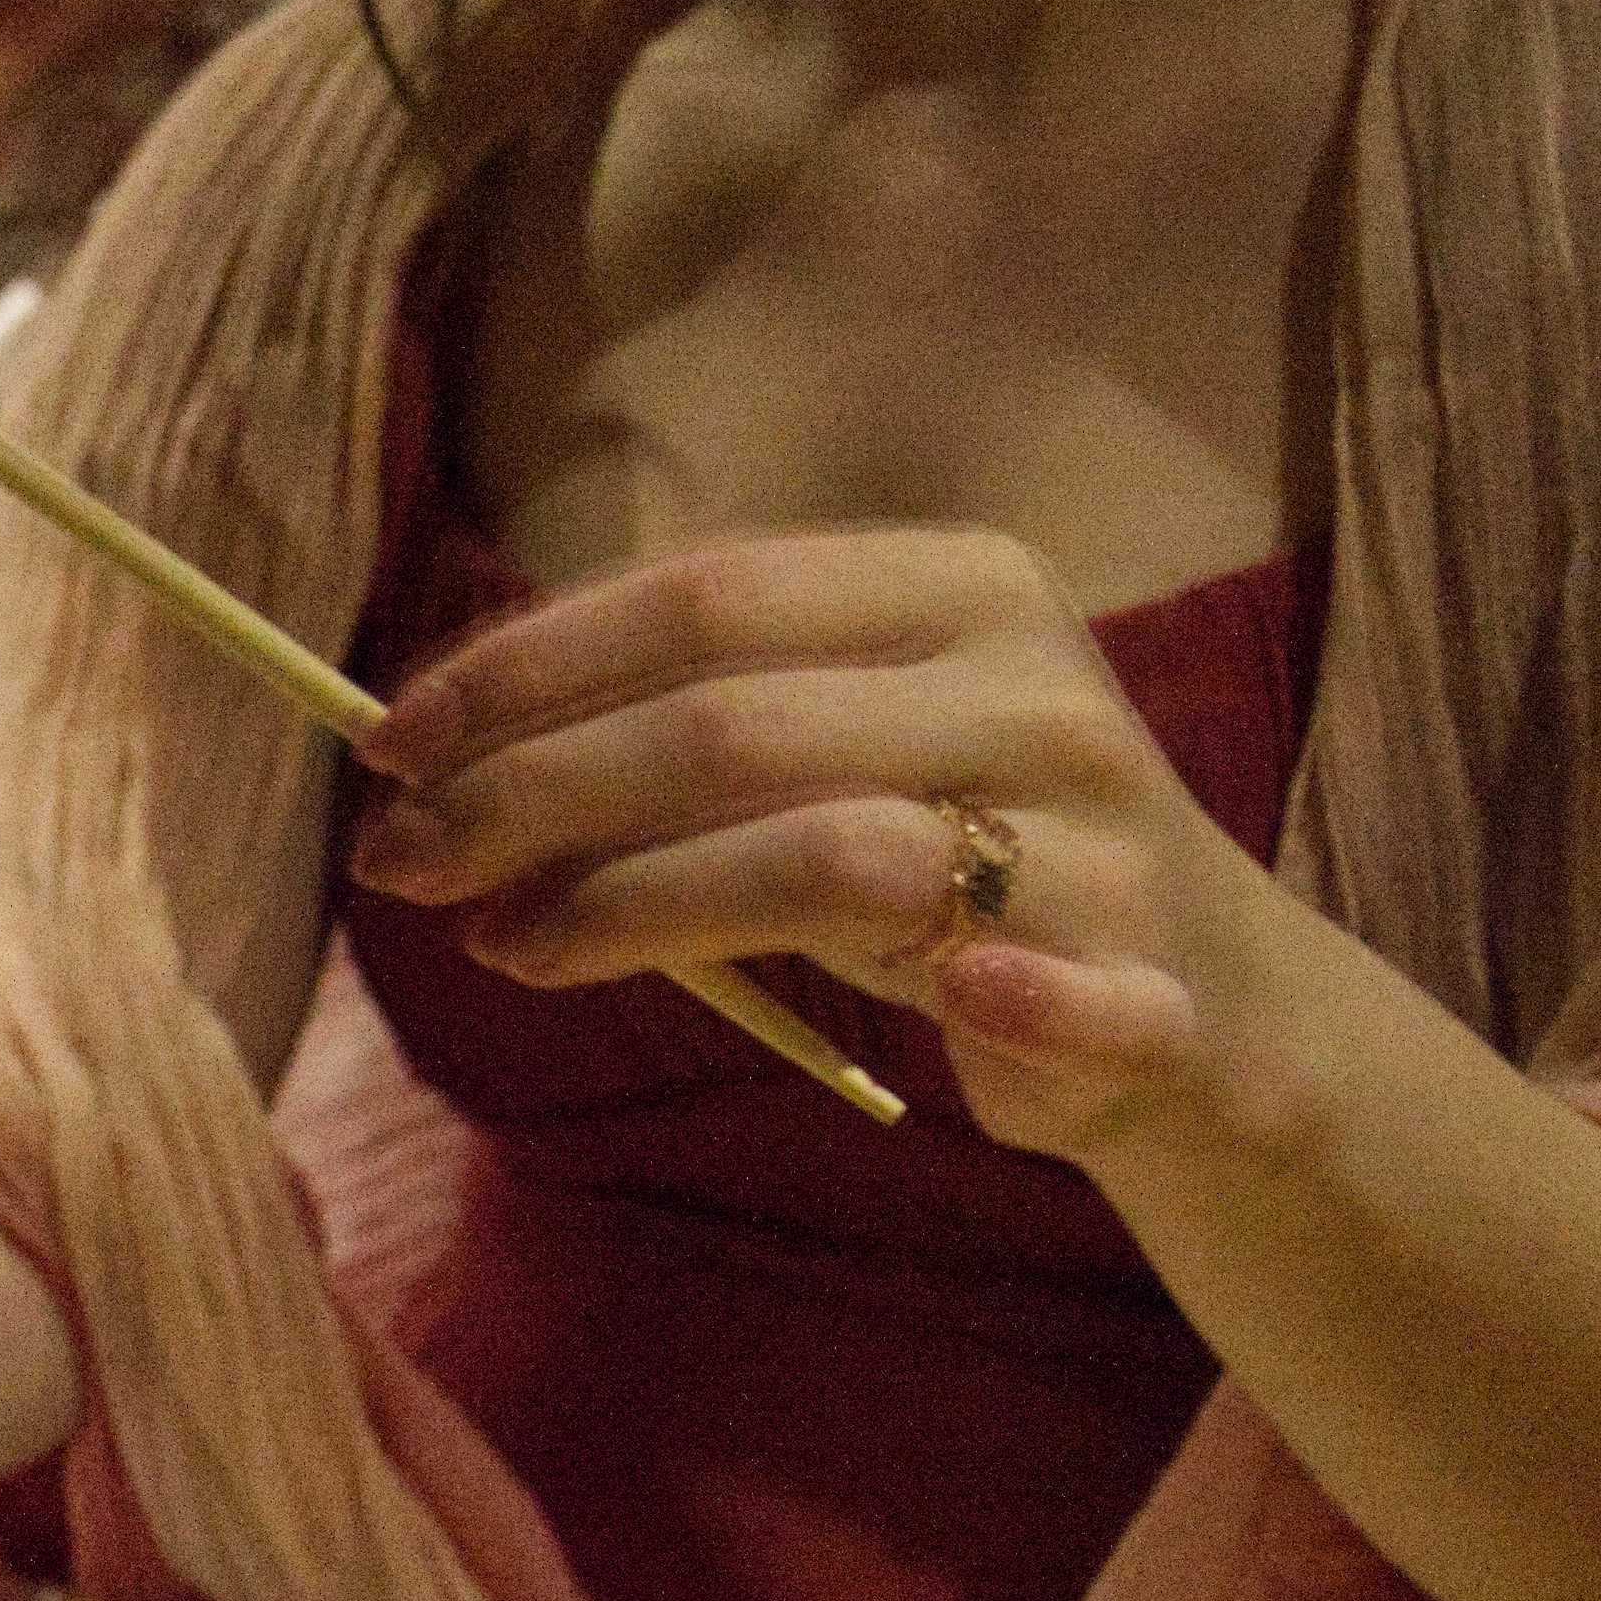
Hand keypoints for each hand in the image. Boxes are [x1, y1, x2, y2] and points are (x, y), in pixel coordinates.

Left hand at [349, 527, 1301, 1166]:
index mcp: (962, 589)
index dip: (530, 668)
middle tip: (400, 865)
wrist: (1212, 1010)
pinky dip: (1007, 993)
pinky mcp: (1158, 991)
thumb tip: (435, 763)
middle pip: (736, 725)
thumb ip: (685, 733)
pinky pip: (1063, 986)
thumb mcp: (840, 755)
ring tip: (501, 949)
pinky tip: (951, 1005)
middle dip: (536, 793)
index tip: (388, 744)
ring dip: (635, 908)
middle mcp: (1037, 690)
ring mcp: (1105, 839)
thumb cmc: (966, 866)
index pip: (706, 598)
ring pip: (835, 855)